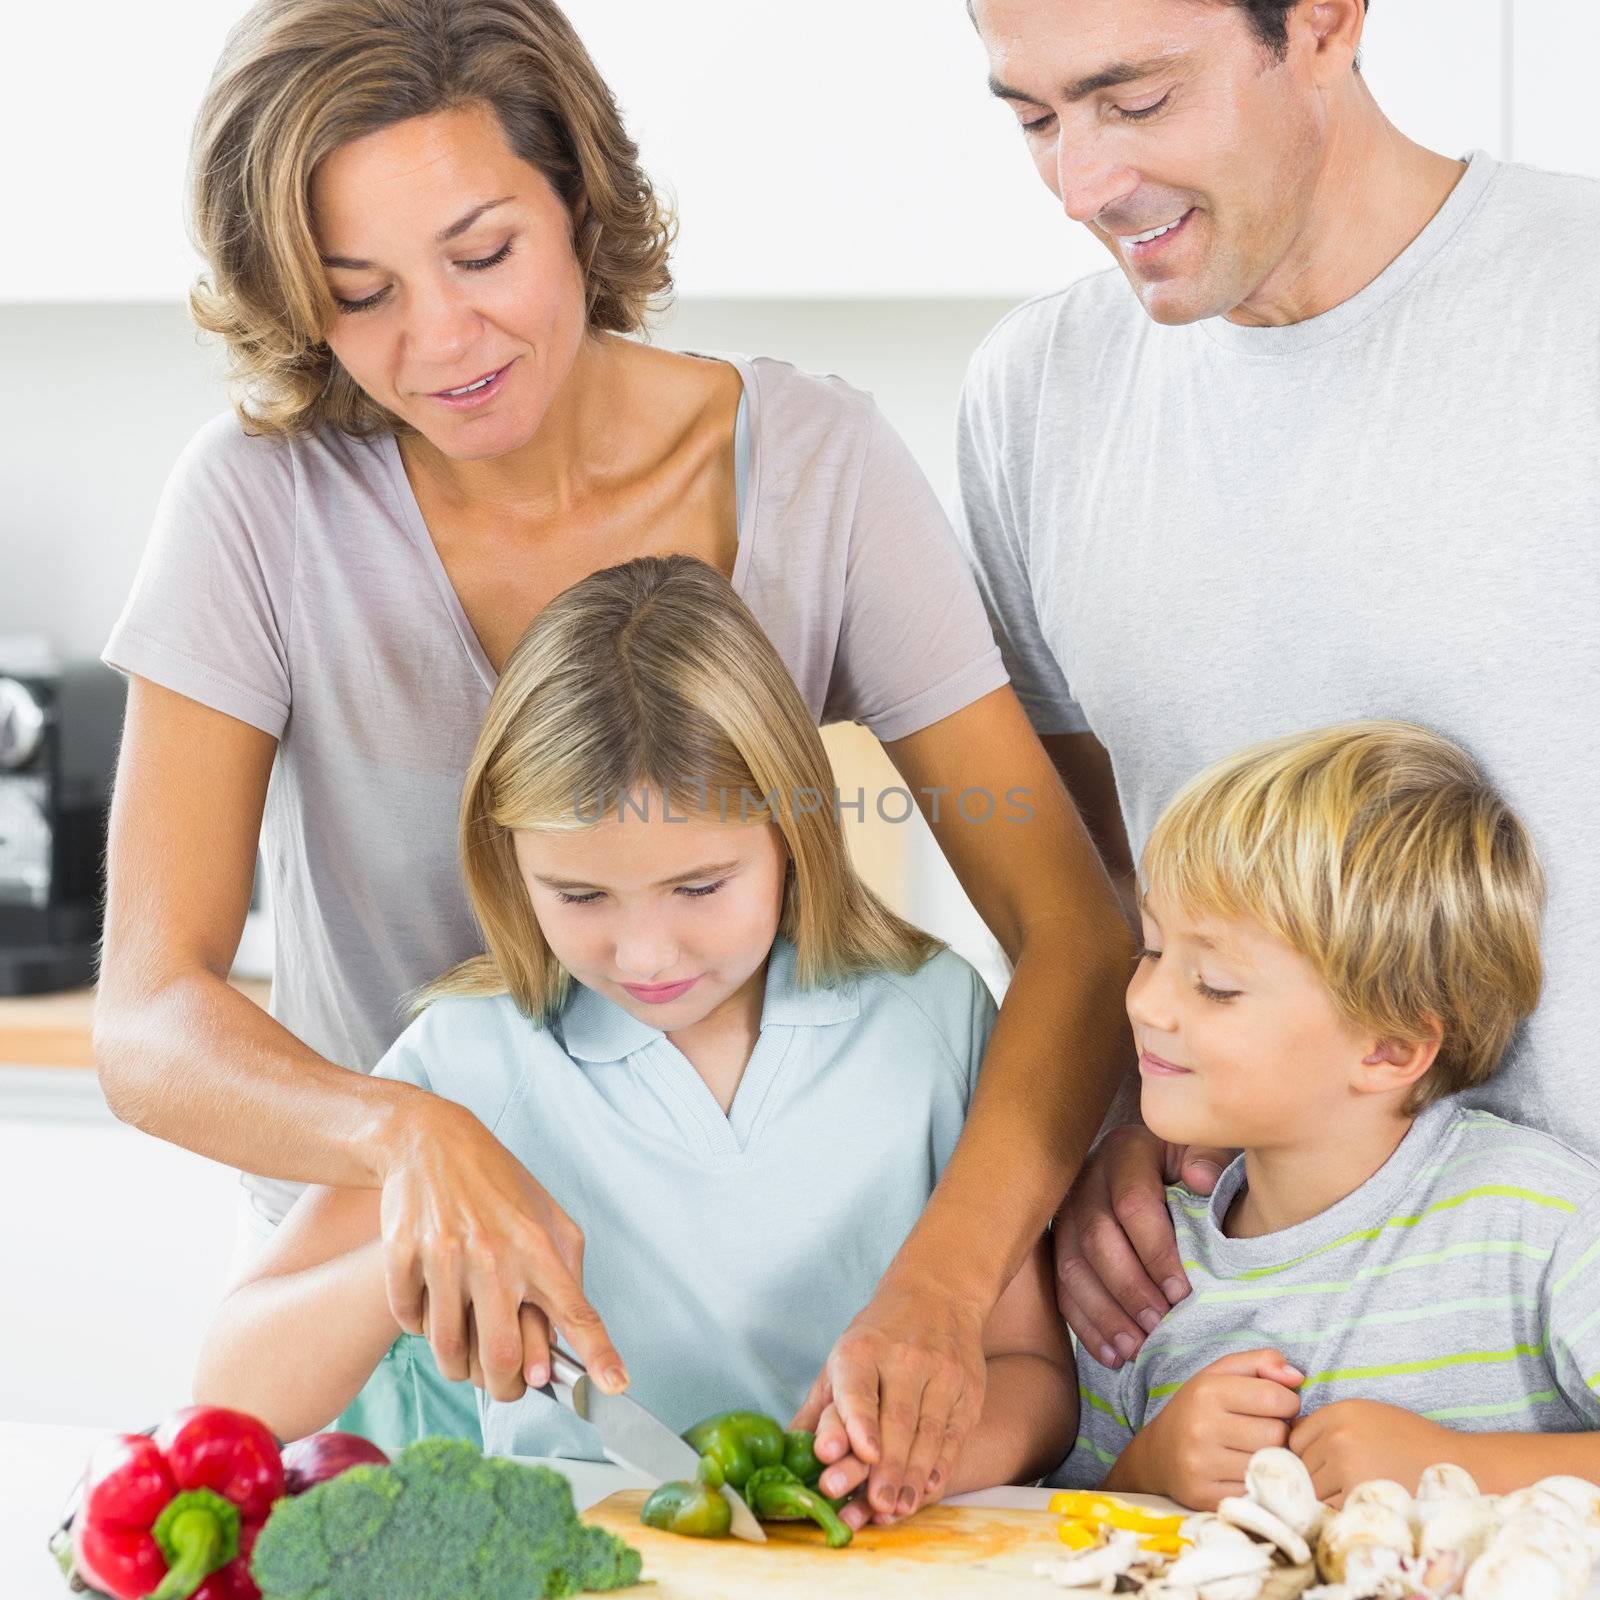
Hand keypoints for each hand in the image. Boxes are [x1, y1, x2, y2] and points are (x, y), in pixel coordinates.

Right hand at [377, 1095, 626, 1402]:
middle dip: (508, 1388)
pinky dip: (424, 1329)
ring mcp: (445, 1256)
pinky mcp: (403, 1256)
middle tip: (510, 1384)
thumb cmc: (497, 1184)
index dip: (598, 1354)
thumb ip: (563, 1274)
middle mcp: (494, 1254)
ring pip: (450, 1352)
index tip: (616, 1386)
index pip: (575, 1311)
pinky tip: (436, 1307)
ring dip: (461, 1369)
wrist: (431, 1141)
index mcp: (538, 1246)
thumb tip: (563, 1342)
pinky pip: (412, 1324)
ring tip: (469, 1357)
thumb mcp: (546, 1217)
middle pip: (503, 1357)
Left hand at [791, 1273, 986, 1523]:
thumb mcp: (843, 1360)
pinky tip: (925, 1489)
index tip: (863, 1452)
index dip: (860, 1422)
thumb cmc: (879, 1339)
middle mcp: (904, 1358)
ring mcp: (941, 1373)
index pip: (859, 1389)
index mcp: (862, 1350)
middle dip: (886, 1468)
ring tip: (895, 1509)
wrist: (937, 1295)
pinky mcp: (967, 1390)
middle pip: (896, 1421)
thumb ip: (820, 1408)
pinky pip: (953, 1437)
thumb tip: (786, 1451)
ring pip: (927, 1433)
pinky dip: (939, 1467)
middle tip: (875, 1505)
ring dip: (911, 1477)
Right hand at [1053, 1124, 1233, 1367]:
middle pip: (1097, 1240)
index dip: (1155, 1252)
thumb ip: (1209, 1157)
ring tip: (1137, 1348)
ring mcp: (1069, 1212)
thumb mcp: (1203, 1149)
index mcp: (1125, 1152)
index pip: (1132, 1204)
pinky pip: (1062, 1287)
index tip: (1182, 1292)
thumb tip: (1199, 1180)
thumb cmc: (1189, 1162)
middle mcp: (1088, 1180)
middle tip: (1161, 1326)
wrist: (1157, 1160)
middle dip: (1130, 1290)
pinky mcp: (1061, 1242)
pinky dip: (1086, 1324)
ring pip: (1072, 1267)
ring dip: (1105, 1313)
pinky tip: (1113, 1353)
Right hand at [1111, 1349, 1302, 1509]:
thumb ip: (1260, 1362)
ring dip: (1272, 1459)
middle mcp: (1201, 1427)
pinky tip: (1247, 1473)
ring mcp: (1202, 1466)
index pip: (1275, 1397)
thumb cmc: (1198, 1409)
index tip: (1275, 1406)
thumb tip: (1297, 1376)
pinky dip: (1259, 1483)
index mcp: (1207, 1391)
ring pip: (1270, 1464)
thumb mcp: (1221, 1374)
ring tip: (1255, 1450)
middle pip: (1277, 1434)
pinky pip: (1257, 1492)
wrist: (1158, 1455)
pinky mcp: (1206, 1497)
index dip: (1286, 1402)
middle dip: (1279, 1432)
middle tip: (1263, 1431)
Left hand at [1290, 1401, 1457, 1505]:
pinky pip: (1331, 1507)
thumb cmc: (1414, 1444)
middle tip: (1343, 1484)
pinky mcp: (1359, 1495)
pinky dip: (1342, 1512)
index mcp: (1340, 1412)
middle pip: (1301, 1463)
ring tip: (1355, 1494)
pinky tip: (1363, 1505)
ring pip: (1313, 1487)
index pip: (1296, 1436)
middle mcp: (1338, 1435)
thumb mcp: (1370, 1418)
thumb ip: (1332, 1426)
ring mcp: (1346, 1465)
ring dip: (1327, 1496)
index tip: (1324, 1464)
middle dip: (1316, 1476)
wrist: (1458, 1467)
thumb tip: (1290, 1440)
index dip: (1307, 1453)